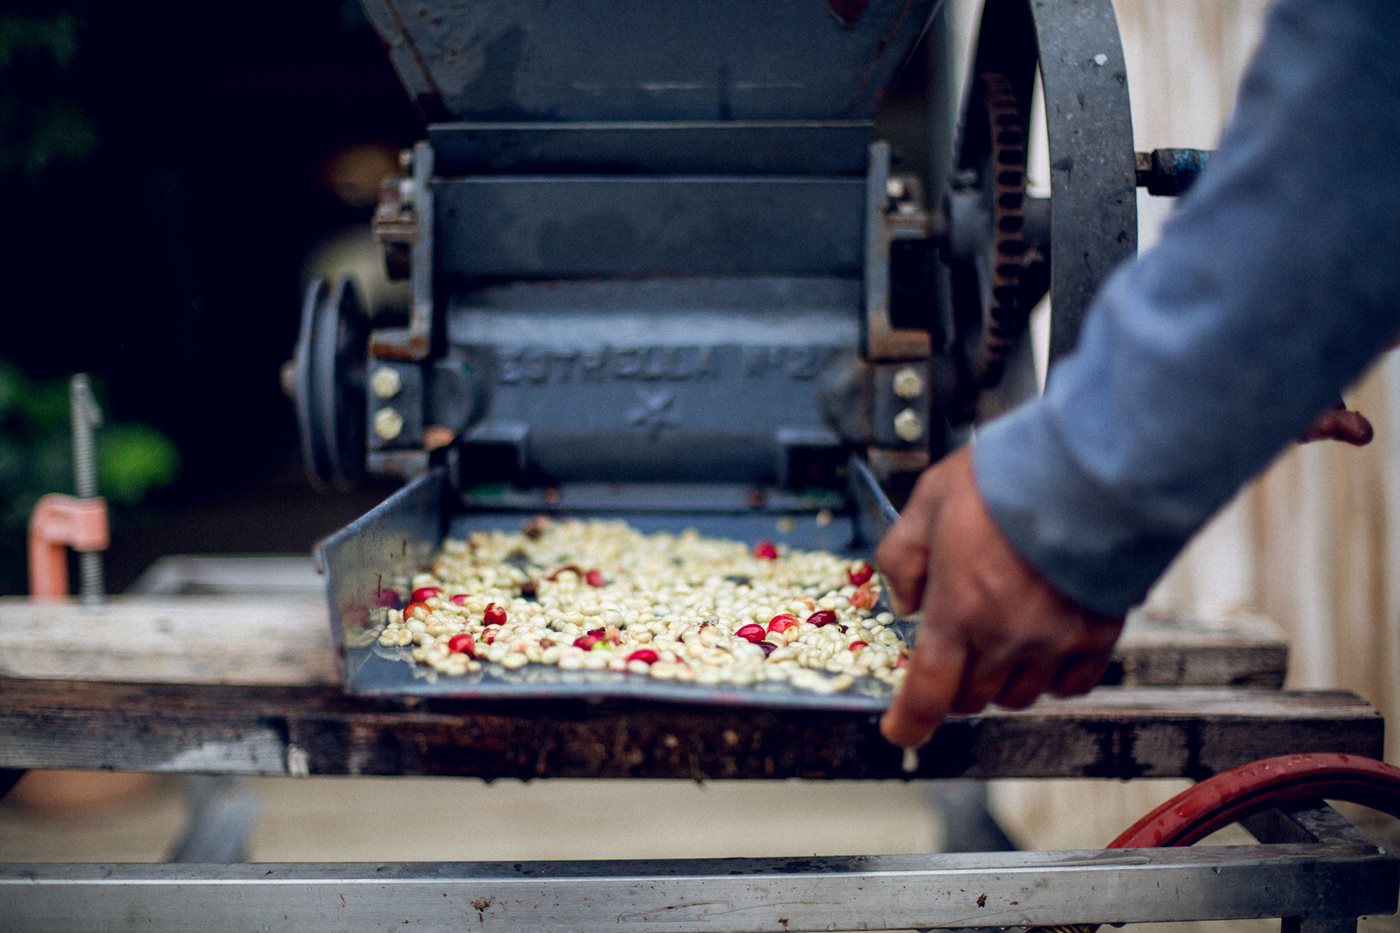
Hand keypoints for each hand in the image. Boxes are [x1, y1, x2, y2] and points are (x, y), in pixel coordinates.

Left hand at [876, 447, 1124, 747]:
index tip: (899, 729)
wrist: (1088, 467)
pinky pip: (1071, 685)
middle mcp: (1004, 638)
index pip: (927, 695)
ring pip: (1018, 695)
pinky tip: (1045, 642)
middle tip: (954, 647)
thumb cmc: (1007, 478)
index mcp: (957, 611)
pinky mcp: (1097, 636)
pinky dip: (1053, 676)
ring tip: (1002, 634)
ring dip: (1001, 678)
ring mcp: (1054, 642)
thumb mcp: (928, 502)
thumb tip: (903, 600)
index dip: (909, 723)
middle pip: (971, 698)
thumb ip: (903, 557)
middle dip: (953, 682)